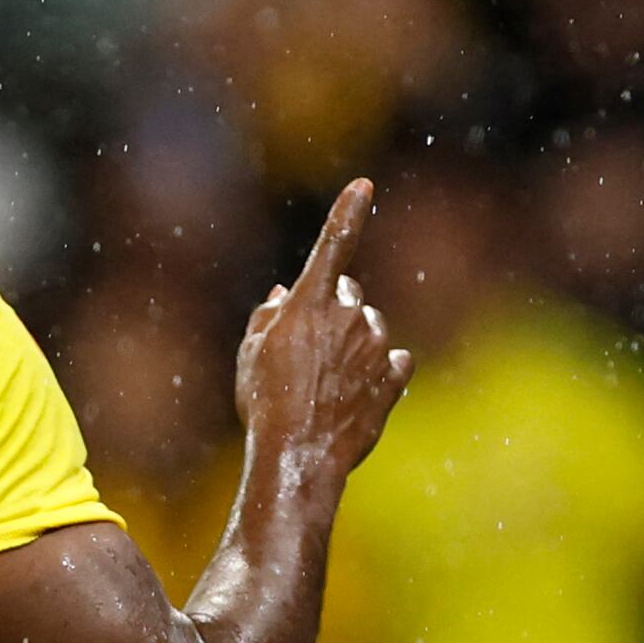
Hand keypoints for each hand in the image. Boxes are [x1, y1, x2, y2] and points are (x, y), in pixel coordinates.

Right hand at [234, 179, 409, 486]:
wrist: (297, 457)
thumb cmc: (264, 404)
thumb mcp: (250, 355)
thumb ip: (267, 317)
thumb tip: (283, 295)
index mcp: (310, 303)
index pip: (333, 244)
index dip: (348, 212)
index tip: (365, 185)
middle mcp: (349, 316)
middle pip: (348, 294)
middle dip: (333, 312)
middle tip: (305, 354)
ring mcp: (376, 347)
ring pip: (370, 329)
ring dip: (353, 346)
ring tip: (323, 386)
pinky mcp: (393, 380)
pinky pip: (393, 363)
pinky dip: (379, 373)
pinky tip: (354, 397)